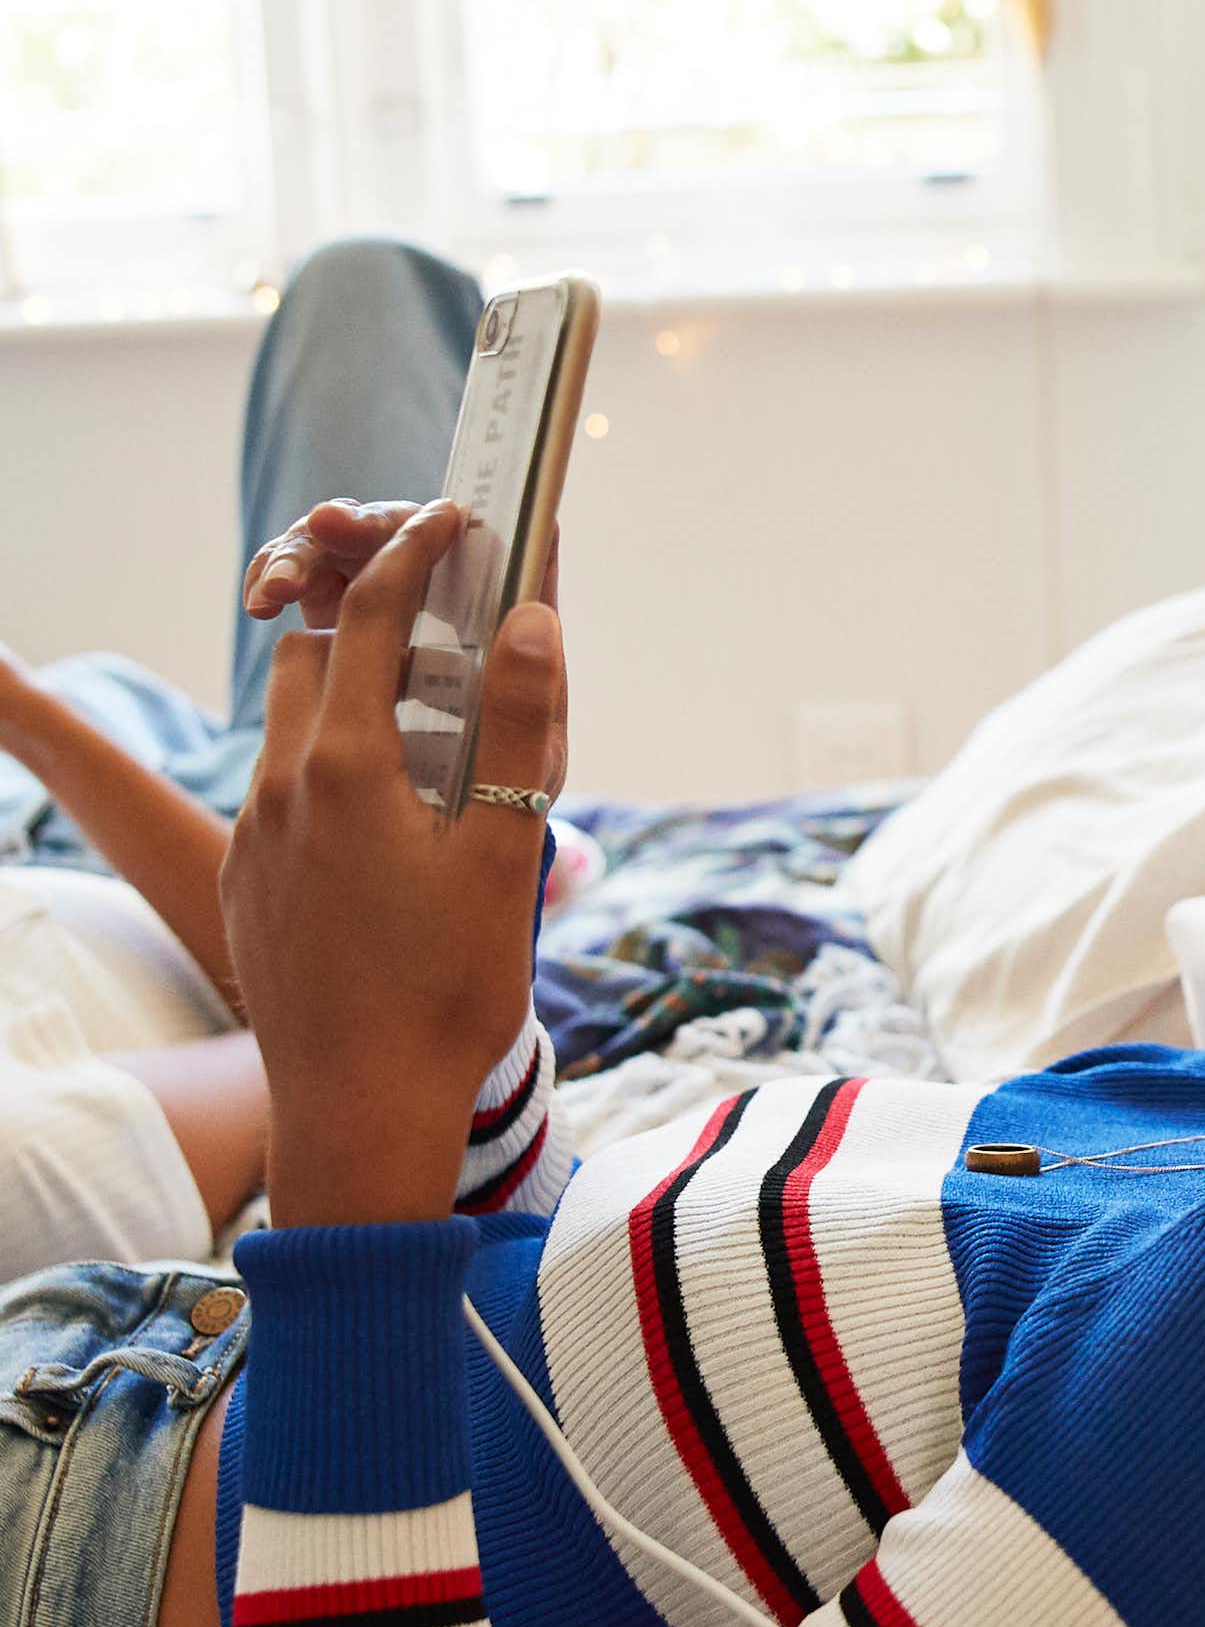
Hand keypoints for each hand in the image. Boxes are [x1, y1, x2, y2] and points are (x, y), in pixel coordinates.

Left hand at [220, 501, 567, 1226]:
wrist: (359, 1106)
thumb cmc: (444, 993)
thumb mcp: (505, 857)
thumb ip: (515, 730)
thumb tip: (530, 619)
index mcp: (348, 767)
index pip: (372, 616)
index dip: (415, 553)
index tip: (456, 519)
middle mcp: (284, 786)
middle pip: (316, 653)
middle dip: (374, 618)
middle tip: (448, 624)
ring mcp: (258, 837)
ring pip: (291, 723)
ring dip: (348, 695)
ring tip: (423, 729)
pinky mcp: (252, 884)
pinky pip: (283, 791)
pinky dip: (331, 767)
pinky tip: (387, 824)